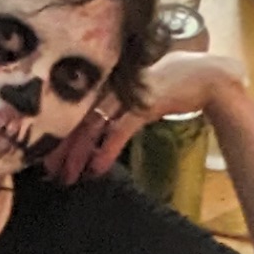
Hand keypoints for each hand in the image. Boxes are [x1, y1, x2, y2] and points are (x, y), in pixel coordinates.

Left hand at [45, 51, 247, 183]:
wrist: (210, 78)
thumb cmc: (176, 81)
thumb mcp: (140, 91)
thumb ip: (120, 101)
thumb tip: (102, 121)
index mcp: (109, 78)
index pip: (75, 105)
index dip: (58, 129)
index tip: (44, 150)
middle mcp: (113, 84)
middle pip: (77, 116)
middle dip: (61, 145)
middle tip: (48, 171)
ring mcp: (128, 94)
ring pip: (92, 125)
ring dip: (78, 153)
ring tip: (67, 175)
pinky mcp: (144, 105)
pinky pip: (119, 131)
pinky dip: (106, 150)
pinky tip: (96, 168)